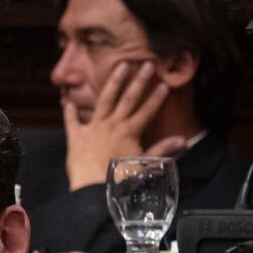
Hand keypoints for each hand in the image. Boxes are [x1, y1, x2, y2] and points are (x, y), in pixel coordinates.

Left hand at [63, 60, 186, 190]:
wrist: (92, 188)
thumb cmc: (119, 179)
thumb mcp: (144, 164)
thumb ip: (163, 150)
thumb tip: (184, 141)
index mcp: (129, 131)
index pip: (147, 110)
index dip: (157, 97)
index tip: (165, 84)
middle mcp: (112, 125)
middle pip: (128, 99)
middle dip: (140, 81)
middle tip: (148, 64)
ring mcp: (93, 129)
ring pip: (105, 101)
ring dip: (113, 83)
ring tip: (121, 67)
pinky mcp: (76, 137)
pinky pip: (72, 122)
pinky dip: (69, 112)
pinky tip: (67, 101)